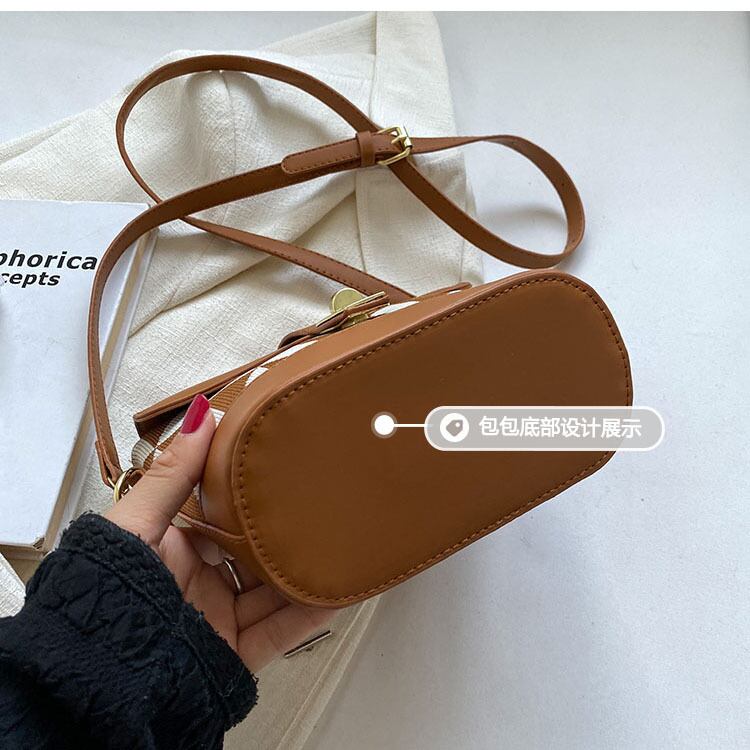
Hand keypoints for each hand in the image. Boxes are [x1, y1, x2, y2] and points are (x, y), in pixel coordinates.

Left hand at [105, 394, 333, 671]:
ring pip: (273, 593)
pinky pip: (279, 633)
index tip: (284, 466)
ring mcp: (219, 618)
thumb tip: (203, 413)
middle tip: (324, 504)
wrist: (97, 671)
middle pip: (254, 554)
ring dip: (305, 573)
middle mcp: (200, 581)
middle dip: (287, 533)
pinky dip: (308, 615)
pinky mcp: (234, 654)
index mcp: (176, 547)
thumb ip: (174, 473)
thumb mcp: (137, 524)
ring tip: (342, 545)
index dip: (251, 493)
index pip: (223, 514)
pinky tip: (336, 592)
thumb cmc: (111, 588)